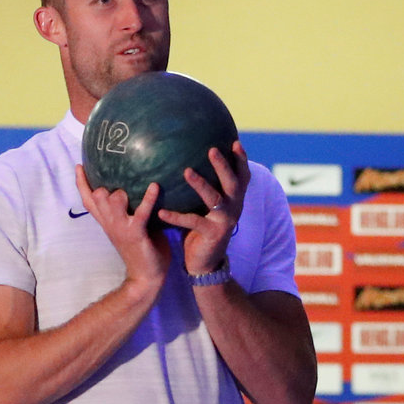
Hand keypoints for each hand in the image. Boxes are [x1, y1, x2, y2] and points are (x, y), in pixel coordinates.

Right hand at [75, 165, 171, 287]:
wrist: (145, 279)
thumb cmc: (144, 253)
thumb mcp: (133, 228)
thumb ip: (133, 212)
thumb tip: (146, 189)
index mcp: (107, 222)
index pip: (88, 200)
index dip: (82, 183)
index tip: (79, 165)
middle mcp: (110, 223)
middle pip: (97, 196)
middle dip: (104, 185)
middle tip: (120, 183)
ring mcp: (121, 228)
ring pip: (110, 200)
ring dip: (121, 192)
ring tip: (137, 186)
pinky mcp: (136, 233)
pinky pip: (140, 211)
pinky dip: (148, 197)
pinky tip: (155, 186)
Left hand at [159, 140, 250, 273]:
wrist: (206, 261)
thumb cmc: (203, 228)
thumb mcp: (207, 206)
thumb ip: (206, 187)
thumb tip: (186, 160)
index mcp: (234, 199)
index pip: (242, 175)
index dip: (241, 159)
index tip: (235, 141)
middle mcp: (233, 207)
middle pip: (233, 182)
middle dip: (223, 166)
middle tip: (212, 149)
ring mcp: (224, 221)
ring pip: (215, 199)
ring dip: (201, 184)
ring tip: (186, 171)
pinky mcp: (212, 234)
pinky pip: (192, 222)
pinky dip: (176, 217)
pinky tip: (161, 212)